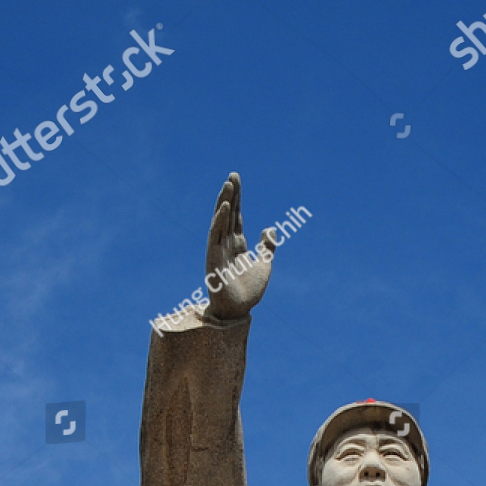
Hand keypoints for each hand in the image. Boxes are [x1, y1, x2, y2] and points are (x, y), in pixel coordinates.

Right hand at [203, 172, 275, 320]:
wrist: (240, 311)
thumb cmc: (249, 291)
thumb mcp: (264, 264)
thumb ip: (267, 246)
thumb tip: (271, 228)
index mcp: (237, 244)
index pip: (236, 216)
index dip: (237, 198)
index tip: (237, 180)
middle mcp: (226, 244)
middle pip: (228, 214)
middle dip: (230, 194)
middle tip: (233, 175)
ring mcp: (219, 249)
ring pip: (221, 221)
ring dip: (224, 202)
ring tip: (229, 184)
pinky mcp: (214, 258)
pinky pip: (216, 236)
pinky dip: (220, 221)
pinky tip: (225, 207)